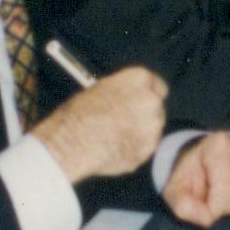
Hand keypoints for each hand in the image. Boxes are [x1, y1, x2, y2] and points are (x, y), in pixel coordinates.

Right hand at [31, 67, 166, 183]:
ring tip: (115, 137)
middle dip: (145, 113)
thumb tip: (125, 99)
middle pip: (156, 107)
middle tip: (126, 121)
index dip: (148, 94)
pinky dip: (134, 149)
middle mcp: (151, 101)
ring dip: (140, 132)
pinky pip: (145, 148)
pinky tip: (115, 149)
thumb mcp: (98, 90)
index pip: (157, 84)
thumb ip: (121, 92)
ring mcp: (152, 127)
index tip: (140, 101)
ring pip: (152, 129)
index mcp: (139, 79)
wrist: (72, 144)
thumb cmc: (78, 114)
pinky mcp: (148, 150)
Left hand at [161, 131, 229, 225]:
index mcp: (217, 144)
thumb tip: (207, 218)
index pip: (224, 189)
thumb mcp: (175, 193)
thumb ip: (184, 206)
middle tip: (214, 201)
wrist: (201, 164)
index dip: (214, 207)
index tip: (204, 208)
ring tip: (226, 197)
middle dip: (227, 207)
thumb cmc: (189, 178)